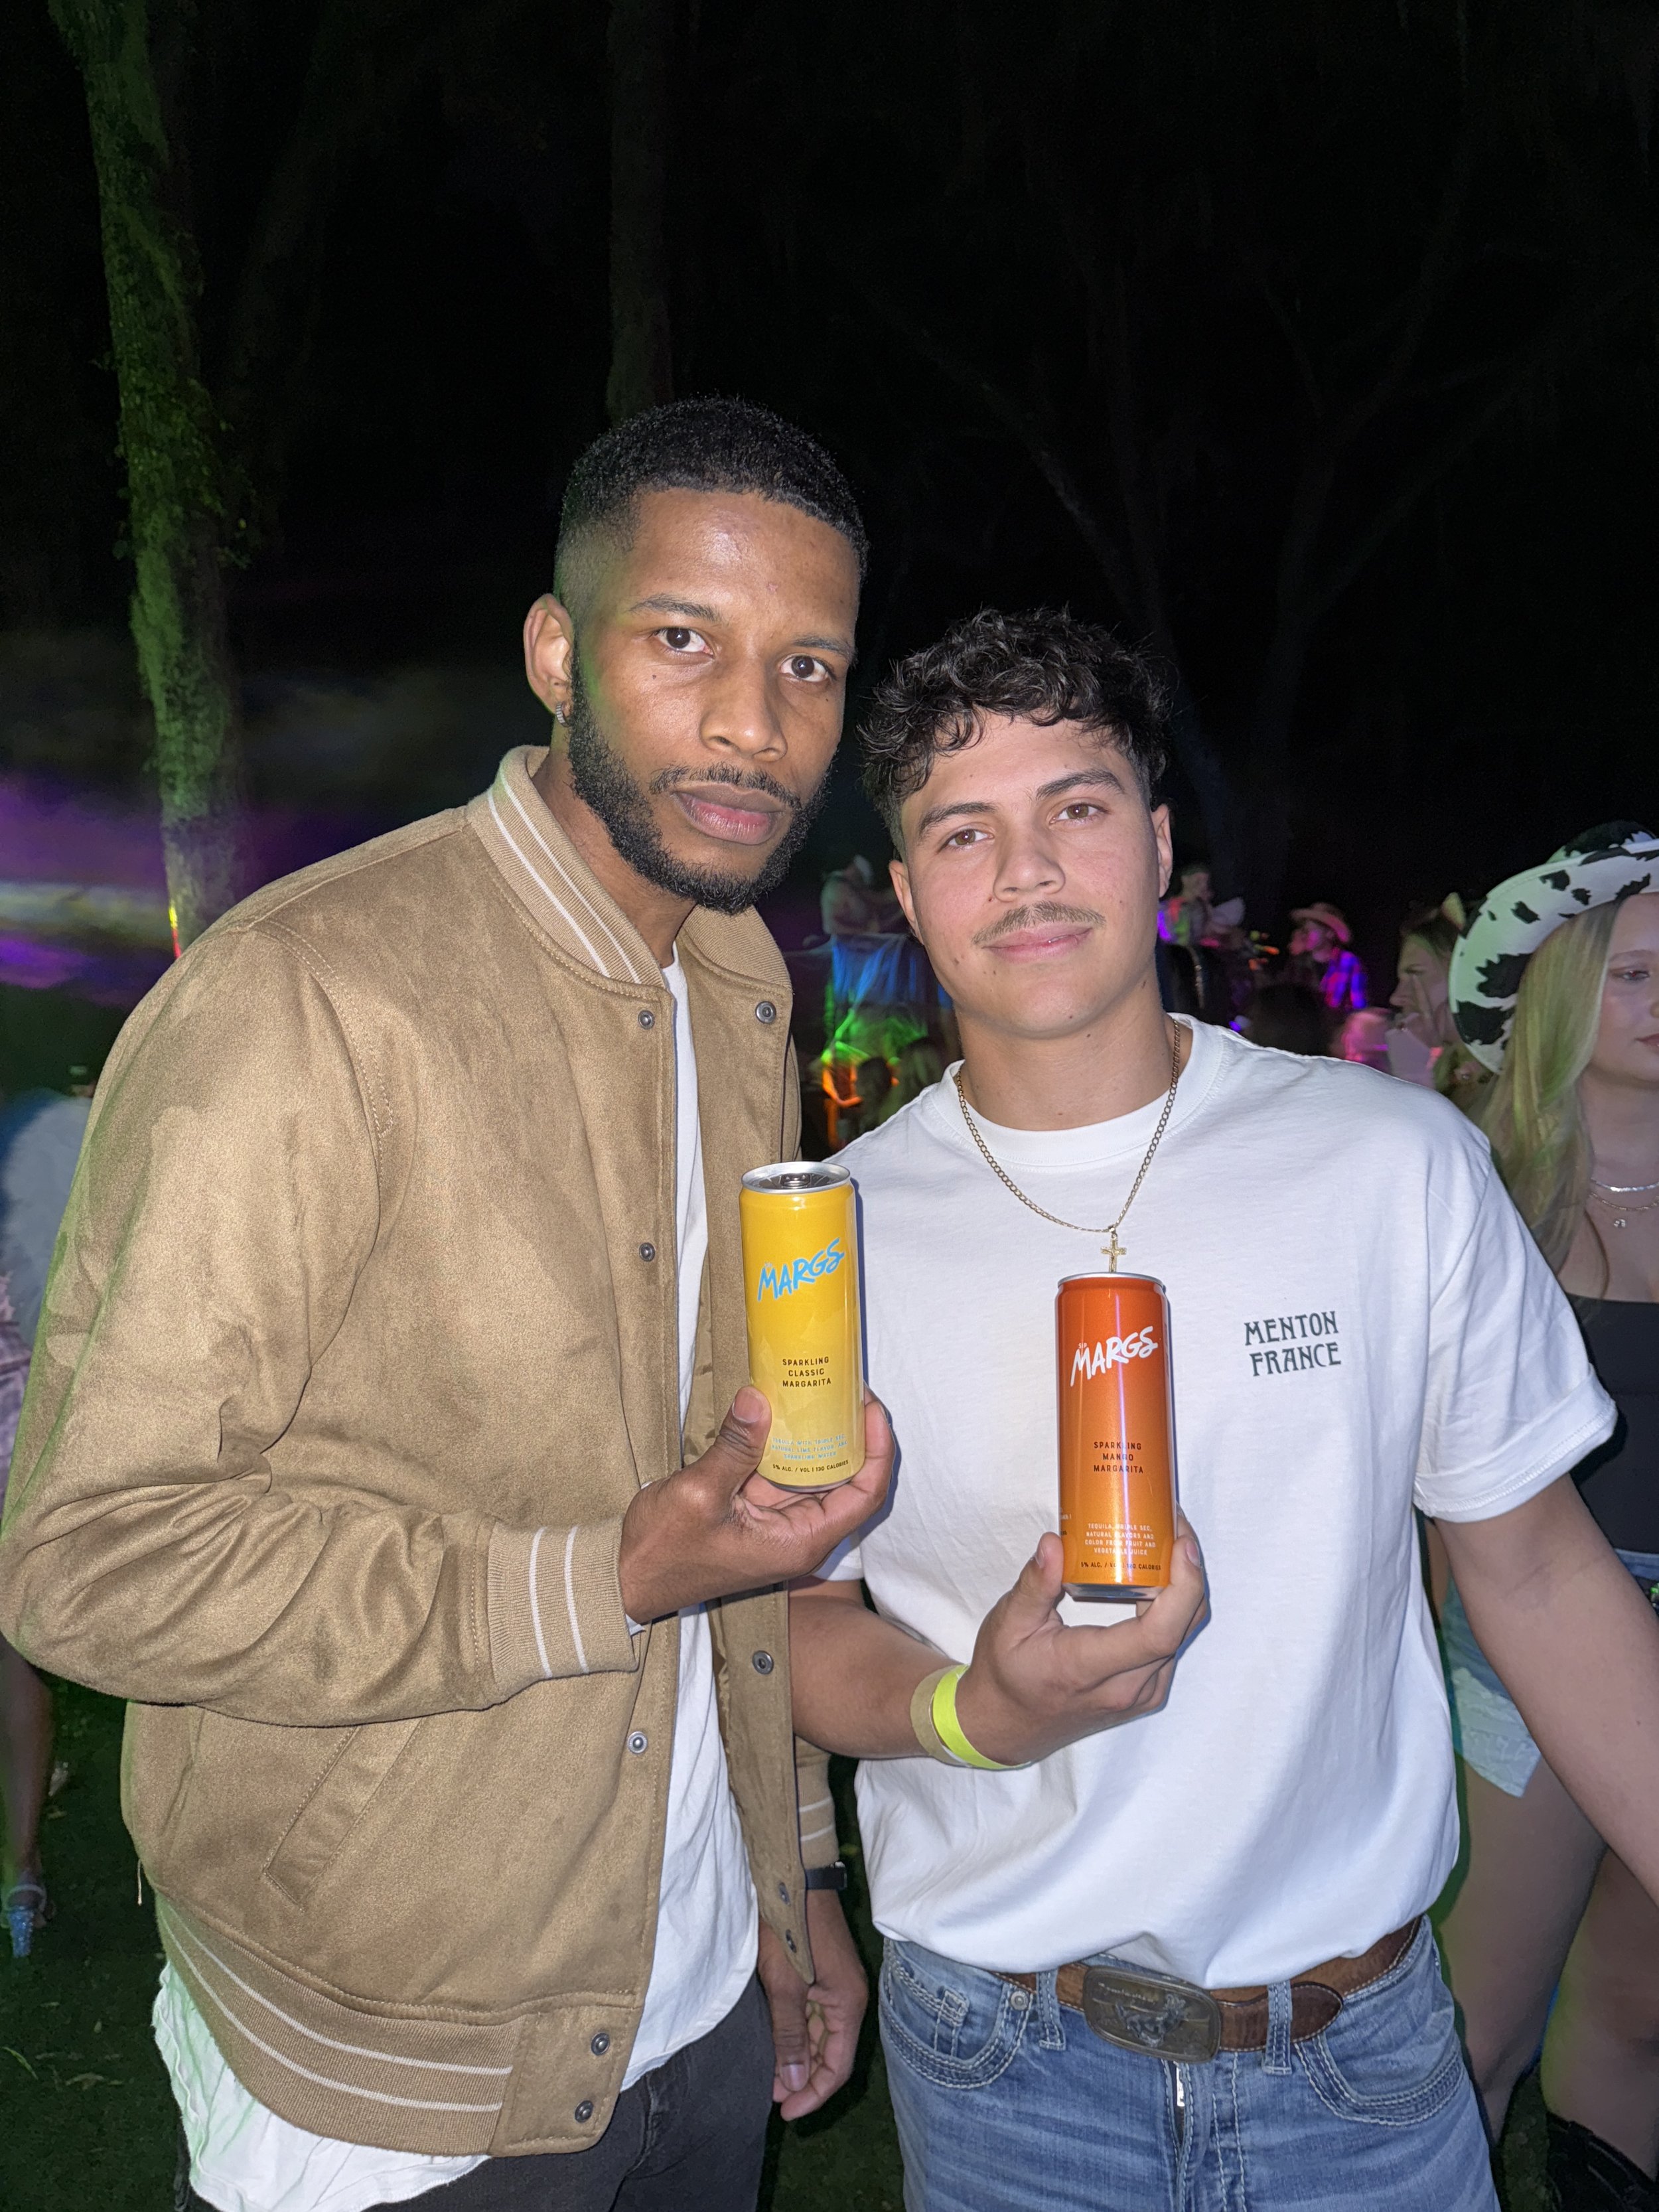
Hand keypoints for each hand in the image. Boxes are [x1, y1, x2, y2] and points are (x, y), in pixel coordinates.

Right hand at [619, 1391, 891, 1621]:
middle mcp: (799, 1533)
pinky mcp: (758, 1510)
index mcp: (800, 1541)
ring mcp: (779, 1522)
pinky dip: (788, 1442)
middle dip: (852, 1433)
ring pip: (816, 1472)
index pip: (865, 1496)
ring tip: (821, 1388)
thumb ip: (734, 1447)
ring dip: (820, 1434)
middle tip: (845, 1386)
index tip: (870, 1406)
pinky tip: (783, 1408)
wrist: (628, 1579)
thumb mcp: (698, 1496)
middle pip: (848, 1480)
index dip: (877, 1450)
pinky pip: (785, 1471)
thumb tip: (758, 1398)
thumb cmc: (663, 1553)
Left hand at [757, 1890, 867, 2119]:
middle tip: (768, 2094)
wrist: (794, 1876)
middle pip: (830, 2054)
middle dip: (802, 2078)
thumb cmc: (790, 1928)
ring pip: (820, 2036)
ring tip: (767, 2073)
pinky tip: (773, 2041)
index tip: (784, 2112)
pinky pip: (813, 2015)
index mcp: (848, 2005)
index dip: (812, 2094)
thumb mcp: (785, 1987)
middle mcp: (848, 1998)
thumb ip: (790, 2036)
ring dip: (797, 2057)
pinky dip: (795, 2033)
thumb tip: (793, 2083)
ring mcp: (835, 1985)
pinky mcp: (821, 1974)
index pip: (836, 2067)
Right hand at [954, 1521, 1207, 1765]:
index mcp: (1090, 1669)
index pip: (1158, 1634)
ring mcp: (1141, 1693)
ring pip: (1183, 1634)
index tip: (1181, 1544)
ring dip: (1185, 1585)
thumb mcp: (1008, 1624)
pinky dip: (1175, 1605)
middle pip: (1182, 1627)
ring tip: (1167, 1538)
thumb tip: (1054, 1542)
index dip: (1183, 1587)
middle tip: (1173, 1522)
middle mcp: (1127, 1688)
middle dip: (1189, 1570)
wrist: (1008, 1724)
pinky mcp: (1145, 1689)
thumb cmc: (1006, 1673)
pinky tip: (1159, 1573)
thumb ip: (1034, 1584)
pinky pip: (1173, 1643)